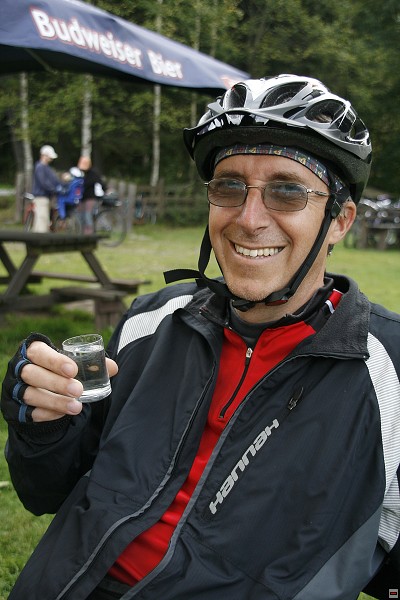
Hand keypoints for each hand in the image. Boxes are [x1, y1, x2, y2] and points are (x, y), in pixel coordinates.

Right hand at [1, 336, 117, 423]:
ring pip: (30, 394)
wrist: (40, 389)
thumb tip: (113, 368)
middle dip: (56, 382)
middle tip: (78, 389)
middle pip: (32, 374)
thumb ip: (91, 364)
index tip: (73, 370)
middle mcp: (21, 369)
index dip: (54, 360)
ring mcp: (16, 389)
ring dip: (55, 401)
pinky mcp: (17, 408)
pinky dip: (48, 413)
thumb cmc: (58, 370)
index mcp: (34, 352)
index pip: (39, 352)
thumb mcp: (71, 363)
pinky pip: (30, 412)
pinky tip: (63, 414)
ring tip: (77, 407)